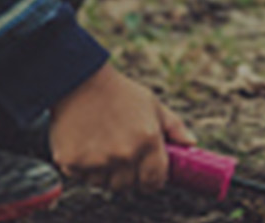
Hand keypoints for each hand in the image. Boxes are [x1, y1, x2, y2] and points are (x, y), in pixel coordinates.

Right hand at [49, 63, 195, 192]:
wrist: (79, 79)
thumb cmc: (119, 91)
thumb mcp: (152, 104)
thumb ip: (174, 127)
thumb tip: (192, 143)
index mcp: (147, 140)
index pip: (155, 181)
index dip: (151, 177)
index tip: (145, 170)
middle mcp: (124, 154)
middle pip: (128, 185)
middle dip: (126, 173)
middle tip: (119, 150)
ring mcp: (98, 160)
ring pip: (104, 183)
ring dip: (104, 172)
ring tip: (101, 143)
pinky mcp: (73, 162)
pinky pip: (82, 177)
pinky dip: (83, 166)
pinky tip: (85, 142)